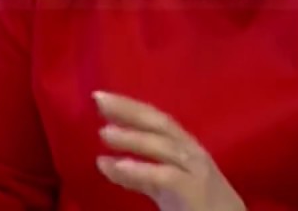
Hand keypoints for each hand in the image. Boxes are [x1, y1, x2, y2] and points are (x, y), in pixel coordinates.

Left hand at [93, 91, 246, 210]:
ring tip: (104, 133)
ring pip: (164, 146)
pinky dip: (142, 169)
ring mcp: (197, 170)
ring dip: (133, 138)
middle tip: (98, 99)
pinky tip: (119, 166)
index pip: (155, 119)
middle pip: (160, 124)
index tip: (101, 96)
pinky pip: (167, 176)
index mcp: (184, 147)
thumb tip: (103, 161)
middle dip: (129, 109)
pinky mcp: (196, 191)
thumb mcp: (165, 186)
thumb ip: (138, 175)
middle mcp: (192, 152)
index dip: (129, 105)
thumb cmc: (199, 205)